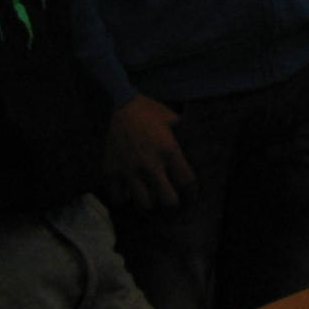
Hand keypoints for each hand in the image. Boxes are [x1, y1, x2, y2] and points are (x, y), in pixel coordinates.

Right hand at [105, 95, 193, 210]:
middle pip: (168, 201)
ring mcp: (129, 170)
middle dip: (173, 204)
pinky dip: (125, 198)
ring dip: (150, 202)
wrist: (122, 104)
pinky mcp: (111, 172)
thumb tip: (197, 147)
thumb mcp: (174, 120)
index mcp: (169, 151)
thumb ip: (184, 137)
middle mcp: (150, 164)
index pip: (187, 182)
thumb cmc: (151, 111)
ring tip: (152, 197)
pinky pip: (119, 198)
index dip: (193, 193)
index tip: (192, 198)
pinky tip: (130, 193)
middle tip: (171, 201)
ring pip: (144, 204)